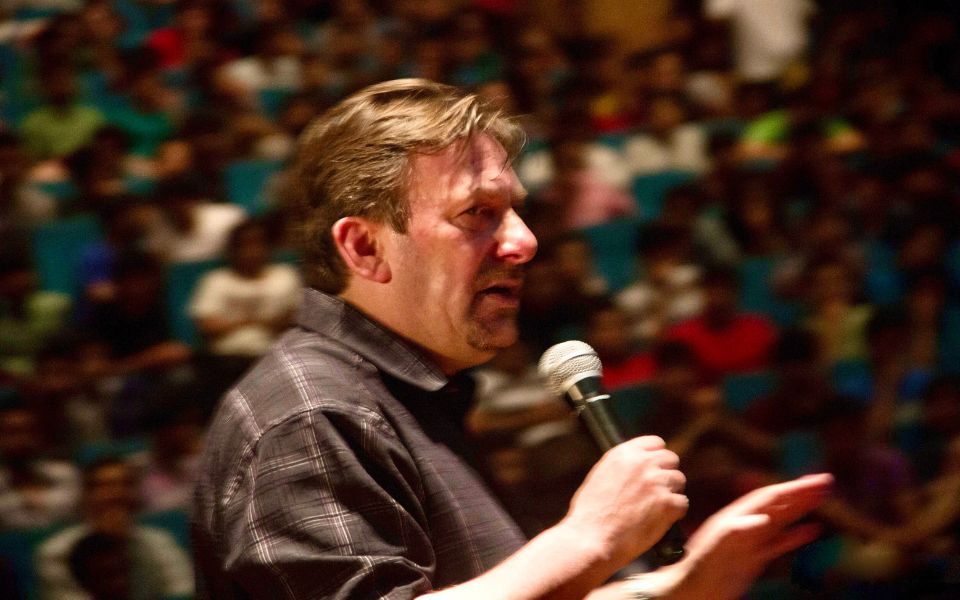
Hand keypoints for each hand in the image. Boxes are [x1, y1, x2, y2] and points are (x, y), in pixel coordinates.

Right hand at [562, 436, 687, 564]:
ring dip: (671, 493)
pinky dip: (674, 514)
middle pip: (671, 459)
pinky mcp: (667, 504)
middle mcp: (642, 463)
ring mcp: (656, 482)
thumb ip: (622, 467)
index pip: (656, 442)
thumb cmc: (590, 514)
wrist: (591, 538)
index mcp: (624, 454)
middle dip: (666, 474)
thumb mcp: (600, 476)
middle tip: (658, 491)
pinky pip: (682, 503)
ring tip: (657, 508)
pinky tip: (661, 521)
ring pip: (679, 480)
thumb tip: (637, 469)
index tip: (655, 468)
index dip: (657, 457)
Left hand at [666, 473, 832, 599]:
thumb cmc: (701, 567)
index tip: (813, 481)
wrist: (693, 590)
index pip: (769, 498)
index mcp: (737, 516)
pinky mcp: (755, 558)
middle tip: (825, 482)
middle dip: (801, 493)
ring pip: (782, 520)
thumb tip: (762, 519)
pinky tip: (812, 530)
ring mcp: (751, 541)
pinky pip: (780, 543)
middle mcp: (746, 524)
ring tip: (821, 498)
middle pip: (778, 504)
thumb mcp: (718, 546)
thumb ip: (737, 530)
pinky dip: (797, 535)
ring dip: (801, 509)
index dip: (792, 489)